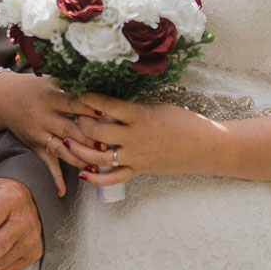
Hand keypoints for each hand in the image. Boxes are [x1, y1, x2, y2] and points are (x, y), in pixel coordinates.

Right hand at [0, 70, 106, 191]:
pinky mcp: (34, 146)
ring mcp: (38, 134)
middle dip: (89, 139)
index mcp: (50, 97)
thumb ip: (72, 85)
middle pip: (68, 129)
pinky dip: (54, 178)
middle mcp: (43, 117)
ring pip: (60, 149)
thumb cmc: (34, 87)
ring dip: (78, 159)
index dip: (89, 108)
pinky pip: (46, 163)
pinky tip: (62, 191)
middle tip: (108, 145)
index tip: (107, 112)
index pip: (72, 103)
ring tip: (96, 167)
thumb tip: (101, 86)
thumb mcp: (51, 80)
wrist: (2, 98)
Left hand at [62, 92, 215, 189]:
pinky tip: (83, 174)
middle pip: (97, 132)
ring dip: (80, 150)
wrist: (203, 146)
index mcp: (140, 116)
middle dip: (81, 123)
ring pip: (99, 157)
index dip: (88, 98)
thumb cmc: (183, 121)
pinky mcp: (139, 170)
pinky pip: (113, 178)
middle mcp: (135, 137)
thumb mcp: (157, 106)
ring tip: (67, 141)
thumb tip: (109, 102)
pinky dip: (96, 178)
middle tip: (73, 116)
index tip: (78, 92)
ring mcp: (136, 156)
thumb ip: (133, 106)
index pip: (107, 105)